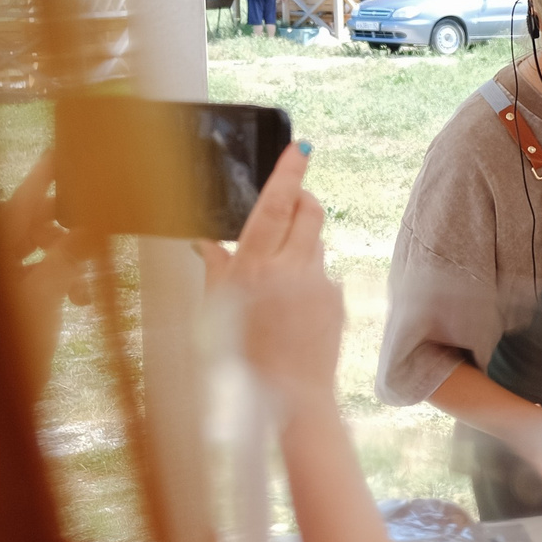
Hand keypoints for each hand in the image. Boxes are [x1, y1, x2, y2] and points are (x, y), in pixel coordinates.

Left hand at [0, 151, 93, 391]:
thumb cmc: (5, 347)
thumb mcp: (45, 294)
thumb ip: (70, 252)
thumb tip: (95, 219)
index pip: (25, 195)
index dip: (50, 171)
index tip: (72, 147)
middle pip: (34, 220)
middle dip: (71, 224)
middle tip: (105, 218)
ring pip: (40, 249)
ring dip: (70, 260)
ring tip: (89, 288)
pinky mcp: (4, 299)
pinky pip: (37, 273)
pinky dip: (61, 280)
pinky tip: (81, 303)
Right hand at [195, 146, 341, 411]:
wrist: (292, 393)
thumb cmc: (244, 354)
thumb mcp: (218, 309)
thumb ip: (216, 268)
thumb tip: (205, 240)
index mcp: (255, 267)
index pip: (276, 206)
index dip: (288, 173)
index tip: (299, 147)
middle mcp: (290, 269)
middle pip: (309, 212)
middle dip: (303, 197)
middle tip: (293, 198)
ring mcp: (319, 283)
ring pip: (315, 243)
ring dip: (300, 244)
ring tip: (279, 276)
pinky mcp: (337, 297)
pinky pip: (322, 274)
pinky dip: (308, 277)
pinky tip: (294, 306)